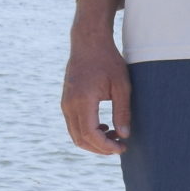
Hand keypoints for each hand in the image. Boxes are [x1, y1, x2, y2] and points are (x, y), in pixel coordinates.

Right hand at [62, 0, 130, 154]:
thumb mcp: (122, 86)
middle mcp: (69, 105)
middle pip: (80, 139)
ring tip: (115, 136)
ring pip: (75, 134)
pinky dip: (87, 132)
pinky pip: (73, 125)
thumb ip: (122, 112)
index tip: (122, 147)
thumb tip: (124, 135)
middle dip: (100, 148)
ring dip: (94, 141)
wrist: (88, 43)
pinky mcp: (66, 101)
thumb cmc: (108, 61)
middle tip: (120, 146)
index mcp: (83, 101)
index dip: (106, 146)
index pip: (90, 134)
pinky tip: (104, 127)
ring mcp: (65, 103)